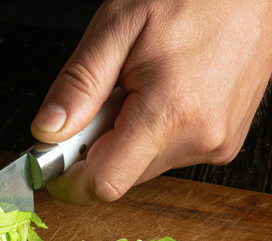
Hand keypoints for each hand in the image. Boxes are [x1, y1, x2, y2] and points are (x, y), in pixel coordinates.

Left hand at [30, 0, 271, 203]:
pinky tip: (165, 95)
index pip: (104, 183)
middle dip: (99, 146)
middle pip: (120, 176)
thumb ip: (80, 84)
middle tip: (110, 95)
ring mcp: (215, 147)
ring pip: (142, 166)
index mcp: (169, 113)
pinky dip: (153, 134)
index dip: (71, 174)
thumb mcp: (119, 25)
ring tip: (142, 88)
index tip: (58, 151)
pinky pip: (168, 155)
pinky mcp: (224, 146)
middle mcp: (198, 140)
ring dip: (127, 138)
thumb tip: (47, 132)